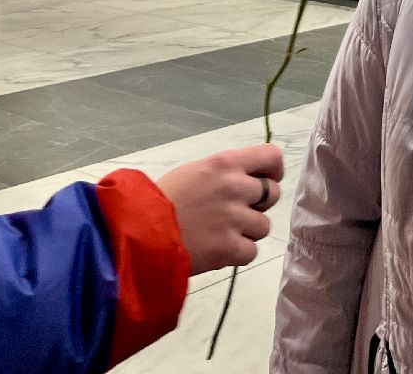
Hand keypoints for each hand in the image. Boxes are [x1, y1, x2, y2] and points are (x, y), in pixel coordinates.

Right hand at [156, 143, 283, 274]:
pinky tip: (216, 248)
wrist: (139, 232)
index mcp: (225, 163)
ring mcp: (234, 219)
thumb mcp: (195, 171)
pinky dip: (237, 253)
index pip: (272, 157)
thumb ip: (225, 172)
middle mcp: (235, 187)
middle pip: (273, 193)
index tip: (264, 180)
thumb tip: (252, 178)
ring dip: (247, 231)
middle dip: (259, 204)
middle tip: (236, 211)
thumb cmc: (162, 199)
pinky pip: (251, 251)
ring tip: (220, 232)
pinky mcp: (230, 248)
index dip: (272, 171)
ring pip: (263, 226)